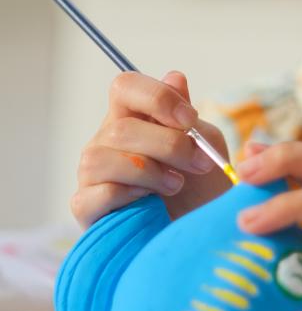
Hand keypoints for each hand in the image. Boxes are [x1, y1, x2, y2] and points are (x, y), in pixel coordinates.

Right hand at [71, 70, 231, 228]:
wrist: (196, 233)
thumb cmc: (200, 188)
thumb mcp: (206, 146)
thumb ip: (187, 116)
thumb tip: (175, 78)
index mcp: (132, 117)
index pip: (125, 86)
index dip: (157, 97)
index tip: (190, 120)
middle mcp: (106, 140)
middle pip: (121, 127)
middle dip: (168, 145)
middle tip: (200, 163)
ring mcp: (92, 174)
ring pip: (103, 157)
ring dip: (150, 171)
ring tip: (176, 185)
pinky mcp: (86, 206)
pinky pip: (99, 193)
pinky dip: (131, 195)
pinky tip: (151, 202)